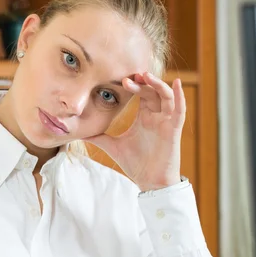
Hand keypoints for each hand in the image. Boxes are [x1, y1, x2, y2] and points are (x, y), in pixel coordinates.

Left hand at [86, 72, 185, 190]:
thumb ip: (96, 136)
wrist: (149, 180)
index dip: (130, 84)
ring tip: (145, 76)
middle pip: (149, 90)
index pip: (137, 92)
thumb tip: (76, 131)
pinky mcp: (174, 128)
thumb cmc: (134, 162)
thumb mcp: (111, 145)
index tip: (116, 77)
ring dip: (156, 84)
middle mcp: (155, 114)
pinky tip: (176, 83)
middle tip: (127, 77)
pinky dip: (180, 96)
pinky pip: (180, 109)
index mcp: (142, 115)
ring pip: (164, 95)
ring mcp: (166, 119)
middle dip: (140, 82)